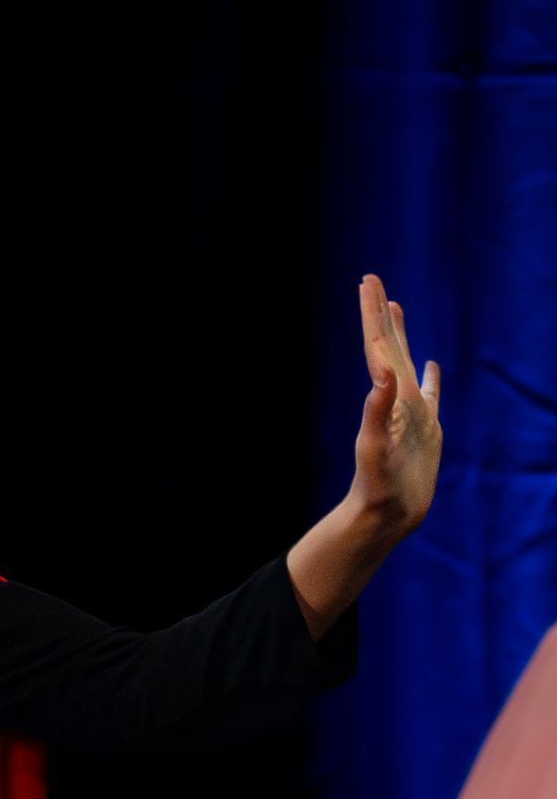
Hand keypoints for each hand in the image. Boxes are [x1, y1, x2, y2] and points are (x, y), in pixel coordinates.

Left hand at [350, 274, 442, 541]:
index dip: (373, 316)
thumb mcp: (375, 447)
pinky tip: (431, 366)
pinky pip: (430, 395)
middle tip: (373, 282)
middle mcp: (396, 400)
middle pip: (388, 347)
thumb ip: (376, 410)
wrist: (385, 516)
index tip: (366, 282)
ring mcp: (411, 413)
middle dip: (381, 315)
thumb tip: (381, 373)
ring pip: (407, 363)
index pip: (377, 347)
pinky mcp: (426, 430)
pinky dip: (431, 378)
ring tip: (396, 308)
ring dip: (401, 336)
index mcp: (386, 398)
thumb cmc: (377, 487)